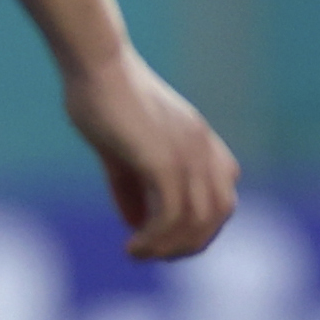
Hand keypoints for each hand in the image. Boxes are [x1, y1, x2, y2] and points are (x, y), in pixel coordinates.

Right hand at [67, 46, 240, 261]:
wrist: (94, 64)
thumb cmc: (102, 100)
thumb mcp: (122, 152)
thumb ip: (133, 188)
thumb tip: (137, 226)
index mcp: (199, 141)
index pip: (224, 196)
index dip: (201, 226)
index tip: (165, 241)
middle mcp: (202, 147)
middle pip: (219, 213)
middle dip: (190, 243)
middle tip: (153, 255)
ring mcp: (187, 152)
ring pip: (199, 219)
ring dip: (170, 247)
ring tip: (138, 253)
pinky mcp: (163, 158)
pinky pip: (172, 214)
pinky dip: (155, 239)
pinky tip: (132, 245)